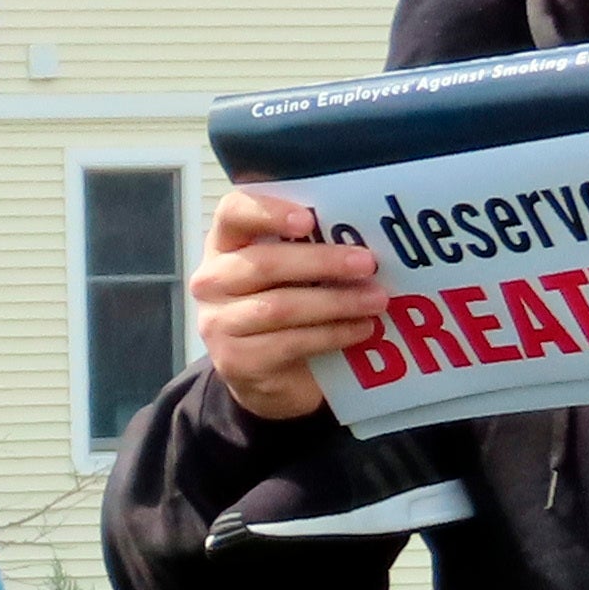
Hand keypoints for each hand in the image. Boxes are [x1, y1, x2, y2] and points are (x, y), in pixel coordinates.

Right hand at [192, 189, 389, 420]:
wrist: (265, 377)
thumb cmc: (283, 310)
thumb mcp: (289, 275)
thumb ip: (308, 251)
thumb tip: (362, 242)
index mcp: (226, 246)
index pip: (233, 214)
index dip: (268, 212)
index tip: (309, 220)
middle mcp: (212, 281)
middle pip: (264, 263)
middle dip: (322, 262)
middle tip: (368, 264)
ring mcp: (219, 323)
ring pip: (280, 307)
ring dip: (336, 302)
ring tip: (375, 301)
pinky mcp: (236, 360)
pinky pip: (290, 342)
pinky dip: (332, 334)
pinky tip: (361, 330)